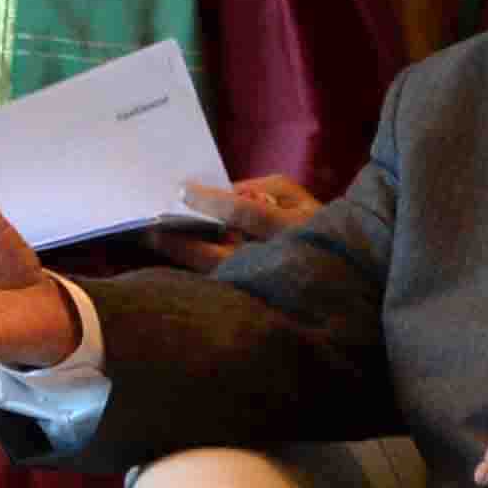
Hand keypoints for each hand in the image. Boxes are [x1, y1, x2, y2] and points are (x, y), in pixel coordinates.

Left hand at [153, 172, 322, 273]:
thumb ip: (260, 188)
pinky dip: (195, 270)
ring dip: (183, 259)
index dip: (212, 201)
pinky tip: (172, 257)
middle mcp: (275, 260)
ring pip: (216, 275)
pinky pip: (219, 284)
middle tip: (150, 230)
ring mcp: (264, 284)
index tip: (182, 190)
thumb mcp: (292, 193)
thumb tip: (223, 191)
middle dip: (182, 243)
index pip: (245, 212)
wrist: (337, 263)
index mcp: (290, 227)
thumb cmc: (311, 219)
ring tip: (153, 242)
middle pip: (220, 255)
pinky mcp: (254, 299)